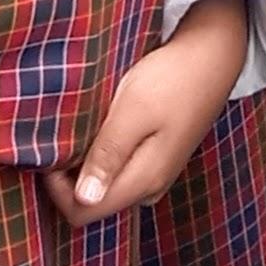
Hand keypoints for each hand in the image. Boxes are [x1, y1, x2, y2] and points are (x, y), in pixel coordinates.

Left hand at [42, 0, 249, 226]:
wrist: (214, 54)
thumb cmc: (171, 78)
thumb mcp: (133, 110)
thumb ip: (108, 156)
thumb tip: (82, 200)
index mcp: (144, 179)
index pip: (83, 212)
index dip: (57, 188)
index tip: (51, 149)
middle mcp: (151, 186)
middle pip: (93, 203)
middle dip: (70, 177)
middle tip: (63, 135)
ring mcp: (157, 172)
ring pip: (106, 186)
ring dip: (87, 163)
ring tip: (83, 125)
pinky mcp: (159, 156)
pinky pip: (120, 169)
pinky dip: (103, 154)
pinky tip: (103, 124)